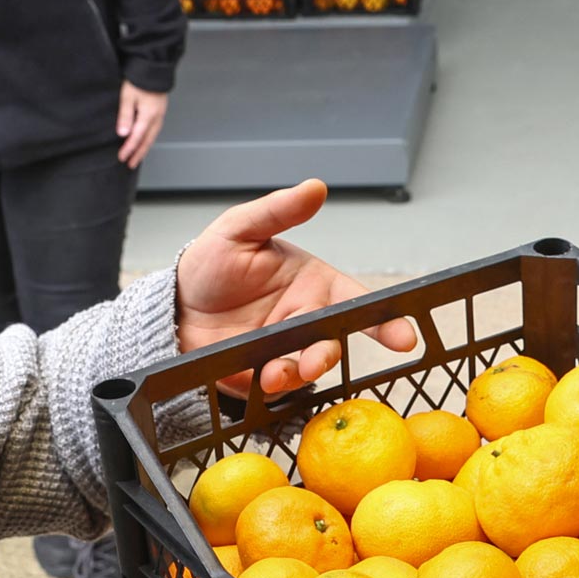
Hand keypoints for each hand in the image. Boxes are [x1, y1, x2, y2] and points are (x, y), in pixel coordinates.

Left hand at [117, 82, 168, 166]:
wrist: (153, 67)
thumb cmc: (139, 80)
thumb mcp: (127, 96)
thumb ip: (125, 116)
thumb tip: (123, 134)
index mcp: (148, 115)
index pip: (137, 137)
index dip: (129, 149)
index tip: (121, 157)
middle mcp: (157, 117)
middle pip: (147, 140)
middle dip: (139, 153)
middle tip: (131, 164)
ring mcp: (160, 114)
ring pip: (152, 136)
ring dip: (145, 148)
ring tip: (138, 156)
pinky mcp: (160, 110)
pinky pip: (155, 129)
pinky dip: (149, 138)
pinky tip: (145, 140)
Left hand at [177, 180, 416, 394]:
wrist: (173, 305)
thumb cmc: (211, 264)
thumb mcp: (240, 229)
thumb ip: (278, 211)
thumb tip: (315, 187)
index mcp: (312, 287)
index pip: (356, 303)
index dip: (385, 320)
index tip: (405, 335)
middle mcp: (303, 322)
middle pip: (331, 345)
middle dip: (326, 355)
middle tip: (313, 360)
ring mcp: (282, 352)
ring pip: (304, 371)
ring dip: (294, 374)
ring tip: (273, 373)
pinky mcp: (256, 377)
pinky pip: (270, 390)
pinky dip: (265, 388)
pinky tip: (252, 377)